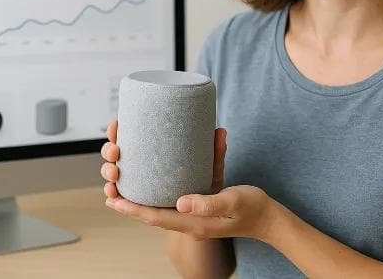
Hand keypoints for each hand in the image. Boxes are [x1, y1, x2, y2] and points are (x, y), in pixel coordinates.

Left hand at [100, 120, 277, 240]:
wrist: (270, 218)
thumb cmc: (253, 209)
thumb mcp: (232, 201)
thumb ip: (208, 202)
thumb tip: (180, 201)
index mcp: (192, 221)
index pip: (154, 217)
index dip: (131, 208)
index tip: (112, 198)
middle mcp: (189, 217)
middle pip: (152, 210)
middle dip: (131, 199)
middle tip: (112, 185)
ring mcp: (194, 210)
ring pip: (162, 201)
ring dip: (145, 191)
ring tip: (126, 178)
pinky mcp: (201, 200)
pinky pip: (180, 188)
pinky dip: (171, 175)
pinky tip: (166, 160)